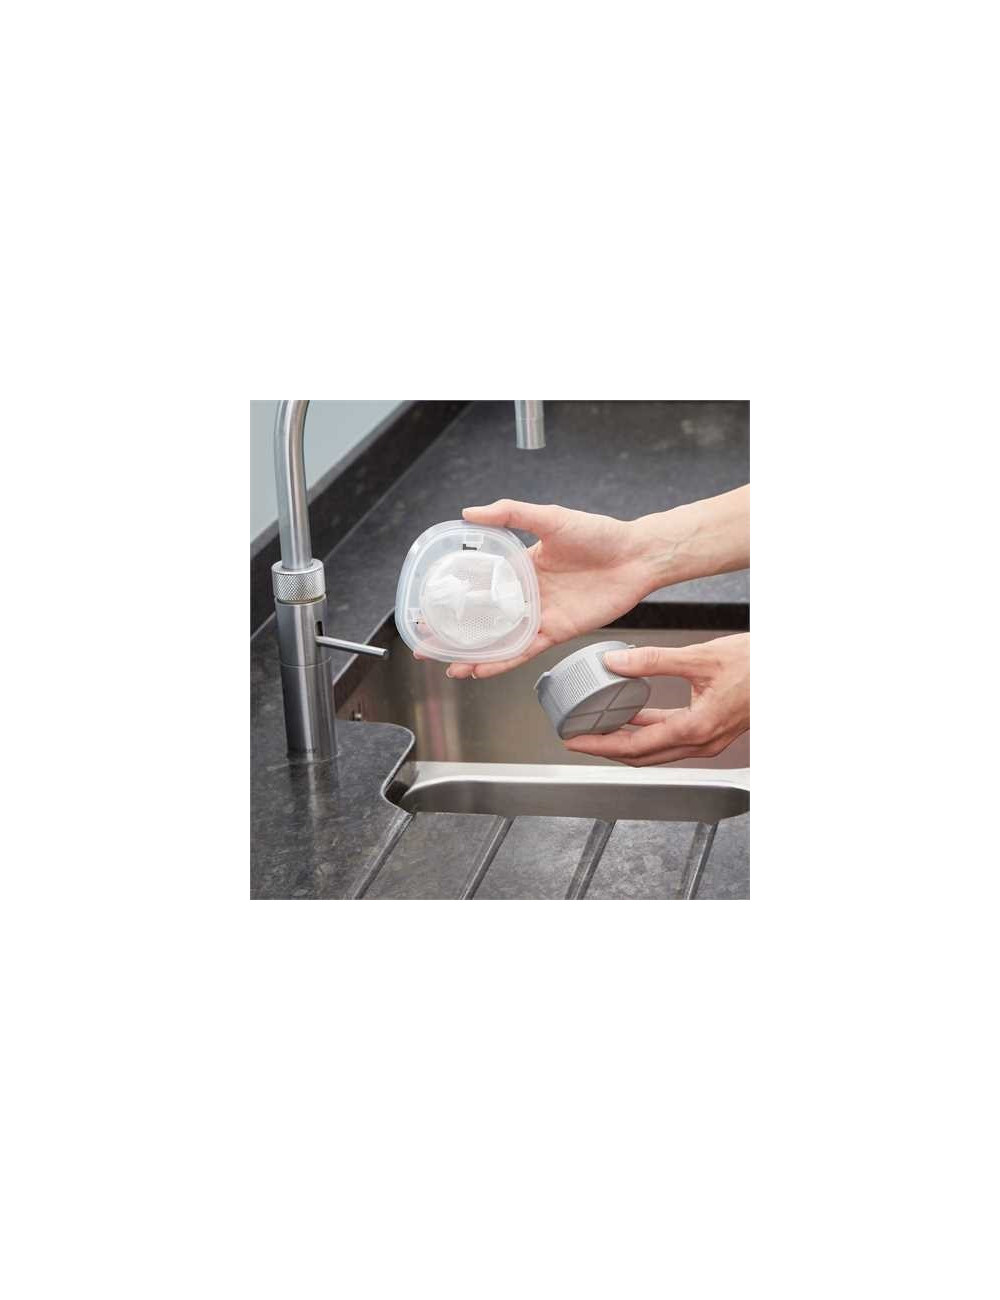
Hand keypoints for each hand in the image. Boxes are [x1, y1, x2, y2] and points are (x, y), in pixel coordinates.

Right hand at [439, 499, 659, 678]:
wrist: (636, 555)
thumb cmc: (598, 533)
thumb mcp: (549, 516)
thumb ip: (510, 515)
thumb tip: (469, 513)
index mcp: (522, 566)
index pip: (480, 584)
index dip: (455, 596)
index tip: (430, 605)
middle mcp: (528, 594)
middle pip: (485, 619)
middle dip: (456, 634)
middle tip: (427, 645)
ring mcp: (541, 615)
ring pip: (501, 641)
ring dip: (475, 656)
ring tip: (449, 667)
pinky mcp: (558, 632)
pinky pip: (526, 650)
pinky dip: (504, 662)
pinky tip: (482, 670)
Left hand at [564, 634, 748, 765]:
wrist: (790, 670)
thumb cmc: (758, 665)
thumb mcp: (701, 656)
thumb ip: (655, 661)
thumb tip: (615, 662)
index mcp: (696, 728)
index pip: (635, 746)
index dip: (600, 745)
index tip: (575, 740)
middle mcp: (702, 742)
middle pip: (643, 757)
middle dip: (607, 749)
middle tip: (579, 738)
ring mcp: (710, 741)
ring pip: (658, 752)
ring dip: (627, 743)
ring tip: (600, 728)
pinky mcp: (714, 732)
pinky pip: (673, 740)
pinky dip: (649, 733)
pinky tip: (635, 718)